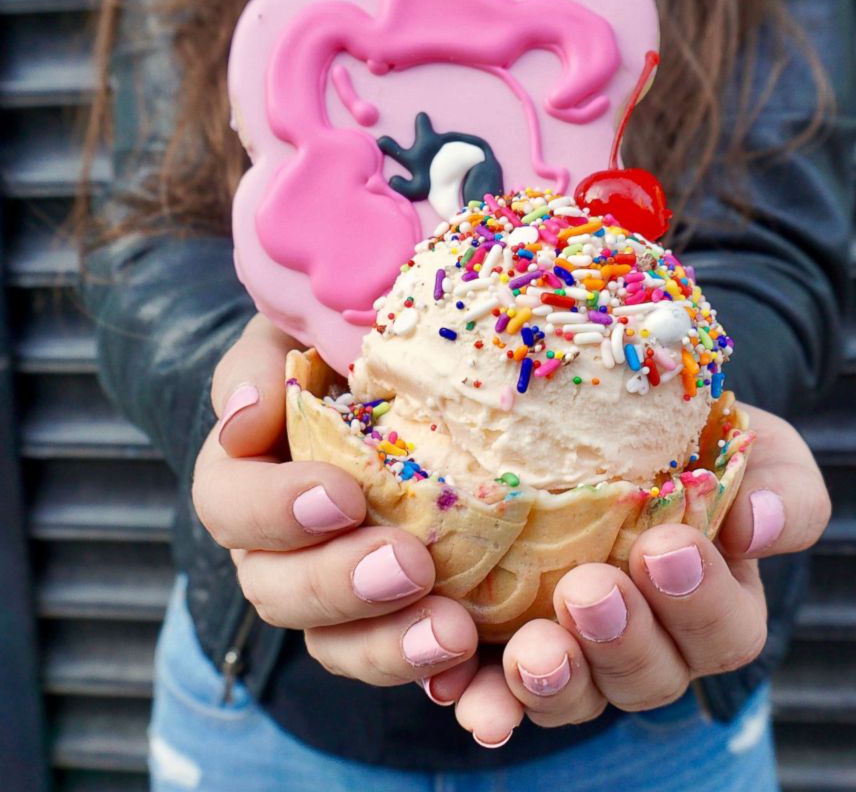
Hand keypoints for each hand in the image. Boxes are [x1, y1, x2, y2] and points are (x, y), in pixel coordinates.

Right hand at [192, 314, 480, 690]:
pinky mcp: (394, 614)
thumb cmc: (336, 349)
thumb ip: (259, 367)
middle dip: (339, 584)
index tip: (343, 496)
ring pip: (336, 642)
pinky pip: (400, 657)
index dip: (276, 511)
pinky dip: (432, 671)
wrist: (395, 378)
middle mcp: (278, 546)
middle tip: (408, 565)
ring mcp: (336, 589)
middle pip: (278, 590)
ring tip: (451, 634)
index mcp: (245, 479)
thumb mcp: (293, 335)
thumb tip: (245, 417)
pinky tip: (473, 664)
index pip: (230, 505)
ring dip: (388, 645)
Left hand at [420, 404, 830, 745]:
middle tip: (590, 591)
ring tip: (531, 650)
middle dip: (622, 639)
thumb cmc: (692, 439)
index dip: (699, 601)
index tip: (666, 548)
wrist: (612, 423)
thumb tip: (760, 527)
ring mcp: (579, 653)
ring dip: (552, 681)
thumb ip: (782, 488)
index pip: (724, 628)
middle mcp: (650, 643)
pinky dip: (481, 694)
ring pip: (574, 696)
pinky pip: (497, 689)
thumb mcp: (756, 447)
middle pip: (648, 675)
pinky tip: (456, 683)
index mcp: (715, 605)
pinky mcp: (510, 646)